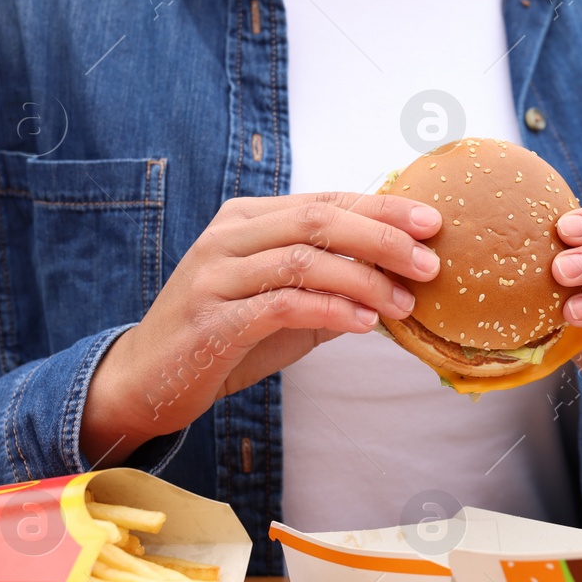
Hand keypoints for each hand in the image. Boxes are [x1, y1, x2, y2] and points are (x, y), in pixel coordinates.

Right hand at [80, 192, 441, 465]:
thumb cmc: (226, 335)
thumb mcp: (285, 301)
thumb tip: (404, 279)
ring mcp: (215, 275)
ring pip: (303, 260)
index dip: (382, 210)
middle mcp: (229, 237)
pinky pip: (281, 305)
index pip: (326, 201)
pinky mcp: (211, 319)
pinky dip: (329, 310)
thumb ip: (333, 283)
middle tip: (429, 263)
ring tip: (404, 304)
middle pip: (318, 221)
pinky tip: (363, 324)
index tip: (434, 222)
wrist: (148, 379)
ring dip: (363, 281)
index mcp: (248, 219)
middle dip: (382, 239)